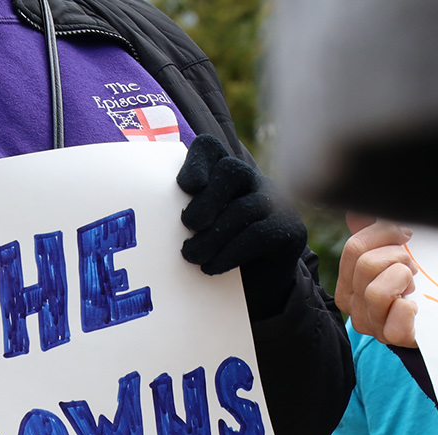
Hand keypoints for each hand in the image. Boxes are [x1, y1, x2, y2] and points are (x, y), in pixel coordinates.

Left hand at [176, 135, 308, 316]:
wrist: (258, 284)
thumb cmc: (216, 250)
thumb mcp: (195, 229)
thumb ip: (181, 216)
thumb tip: (148, 223)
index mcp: (224, 173)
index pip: (210, 148)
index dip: (196, 161)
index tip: (186, 186)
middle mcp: (253, 180)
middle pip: (231, 171)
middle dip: (206, 200)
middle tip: (188, 227)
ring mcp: (275, 202)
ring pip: (242, 209)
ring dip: (212, 237)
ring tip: (192, 257)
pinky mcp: (289, 228)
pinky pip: (258, 234)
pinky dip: (230, 253)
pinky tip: (212, 267)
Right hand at [335, 214, 418, 346]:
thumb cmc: (419, 280)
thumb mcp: (396, 253)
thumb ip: (375, 233)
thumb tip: (356, 212)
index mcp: (349, 282)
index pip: (355, 247)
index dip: (385, 233)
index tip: (406, 236)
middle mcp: (353, 304)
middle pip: (365, 264)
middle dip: (397, 256)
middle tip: (412, 266)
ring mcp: (371, 324)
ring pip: (377, 291)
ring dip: (403, 279)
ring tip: (413, 284)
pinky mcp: (393, 337)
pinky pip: (397, 314)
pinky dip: (409, 307)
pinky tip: (416, 307)